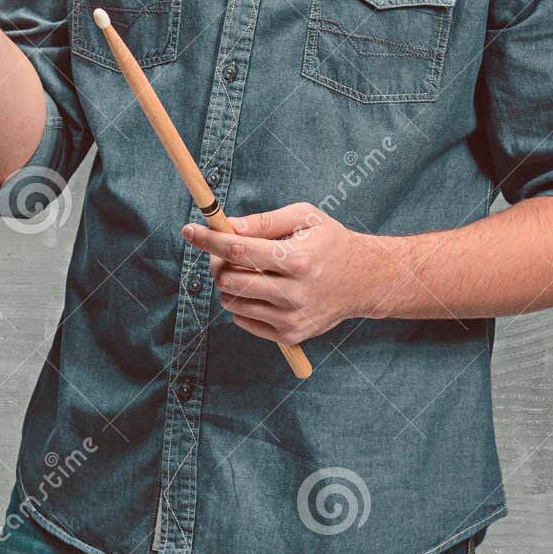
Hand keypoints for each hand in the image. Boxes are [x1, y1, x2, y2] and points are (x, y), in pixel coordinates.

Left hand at [181, 201, 373, 344]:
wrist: (363, 281)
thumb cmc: (329, 242)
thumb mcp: (304, 218)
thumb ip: (264, 221)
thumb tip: (226, 226)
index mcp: (297, 260)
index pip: (239, 251)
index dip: (209, 240)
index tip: (189, 230)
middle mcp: (294, 293)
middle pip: (229, 281)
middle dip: (219, 262)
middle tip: (226, 251)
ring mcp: (291, 318)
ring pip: (232, 302)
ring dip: (230, 283)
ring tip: (249, 270)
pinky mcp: (289, 336)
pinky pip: (242, 320)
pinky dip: (242, 302)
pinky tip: (261, 289)